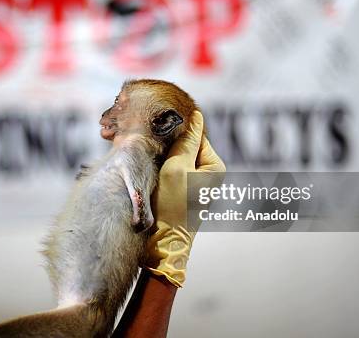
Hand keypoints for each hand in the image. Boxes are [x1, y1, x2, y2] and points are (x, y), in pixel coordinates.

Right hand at [144, 110, 225, 286]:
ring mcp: (193, 180)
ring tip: (144, 155)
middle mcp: (207, 171)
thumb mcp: (178, 168)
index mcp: (214, 165)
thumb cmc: (172, 206)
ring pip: (174, 155)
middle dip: (165, 142)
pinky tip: (144, 166)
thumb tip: (197, 116)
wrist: (161, 243)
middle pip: (184, 144)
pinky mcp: (180, 188)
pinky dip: (157, 164)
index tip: (154, 129)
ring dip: (159, 153)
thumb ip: (187, 141)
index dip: (174, 130)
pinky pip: (169, 167)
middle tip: (145, 141)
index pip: (195, 134)